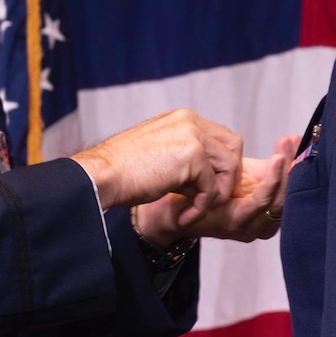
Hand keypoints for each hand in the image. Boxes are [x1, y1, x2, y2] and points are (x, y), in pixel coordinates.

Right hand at [72, 109, 241, 225]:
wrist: (101, 175)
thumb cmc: (122, 171)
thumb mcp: (159, 154)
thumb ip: (185, 157)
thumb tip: (207, 178)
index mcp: (182, 118)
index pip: (222, 138)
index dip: (222, 165)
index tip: (208, 188)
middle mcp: (190, 121)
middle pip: (234, 147)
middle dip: (227, 177)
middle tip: (209, 199)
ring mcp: (193, 135)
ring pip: (229, 167)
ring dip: (216, 195)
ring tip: (193, 210)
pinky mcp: (192, 155)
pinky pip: (212, 189)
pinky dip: (201, 208)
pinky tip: (184, 217)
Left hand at [135, 134, 294, 244]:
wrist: (160, 203)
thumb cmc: (194, 186)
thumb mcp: (235, 171)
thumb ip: (262, 162)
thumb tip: (294, 138)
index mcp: (260, 207)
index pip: (287, 186)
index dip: (295, 163)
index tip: (295, 139)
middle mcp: (258, 220)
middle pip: (288, 195)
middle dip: (293, 166)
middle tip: (292, 142)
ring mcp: (247, 224)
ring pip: (277, 199)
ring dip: (284, 174)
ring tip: (284, 151)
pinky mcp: (235, 222)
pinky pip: (259, 203)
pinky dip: (270, 183)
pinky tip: (275, 163)